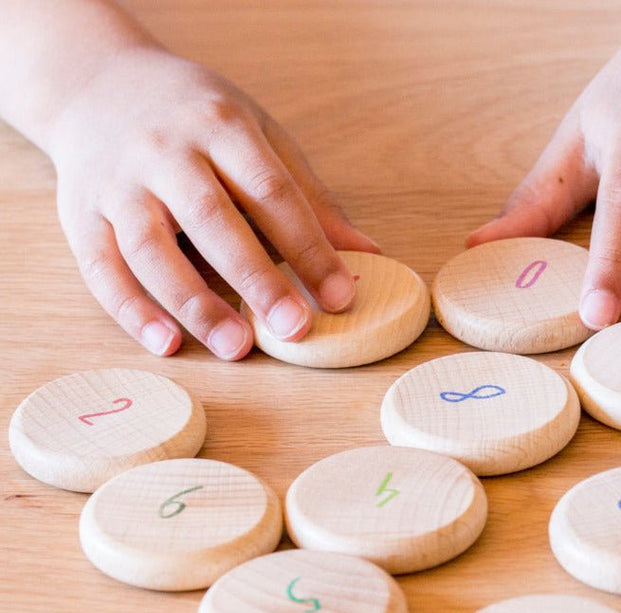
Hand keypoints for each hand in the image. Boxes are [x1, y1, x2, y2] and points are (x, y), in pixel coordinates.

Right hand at [47, 45, 376, 358]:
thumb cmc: (196, 121)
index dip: (309, 246)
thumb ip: (310, 199)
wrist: (95, 83)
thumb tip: (368, 256)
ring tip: (236, 348)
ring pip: (151, 248)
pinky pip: (102, 268)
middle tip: (296, 329)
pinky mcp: (80, 215)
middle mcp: (164, 151)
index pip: (271, 191)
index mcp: (220, 126)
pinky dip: (133, 311)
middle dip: (256, 278)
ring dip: (195, 303)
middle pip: (212, 219)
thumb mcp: (259, 138)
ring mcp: (117, 183)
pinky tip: (167, 344)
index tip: (341, 296)